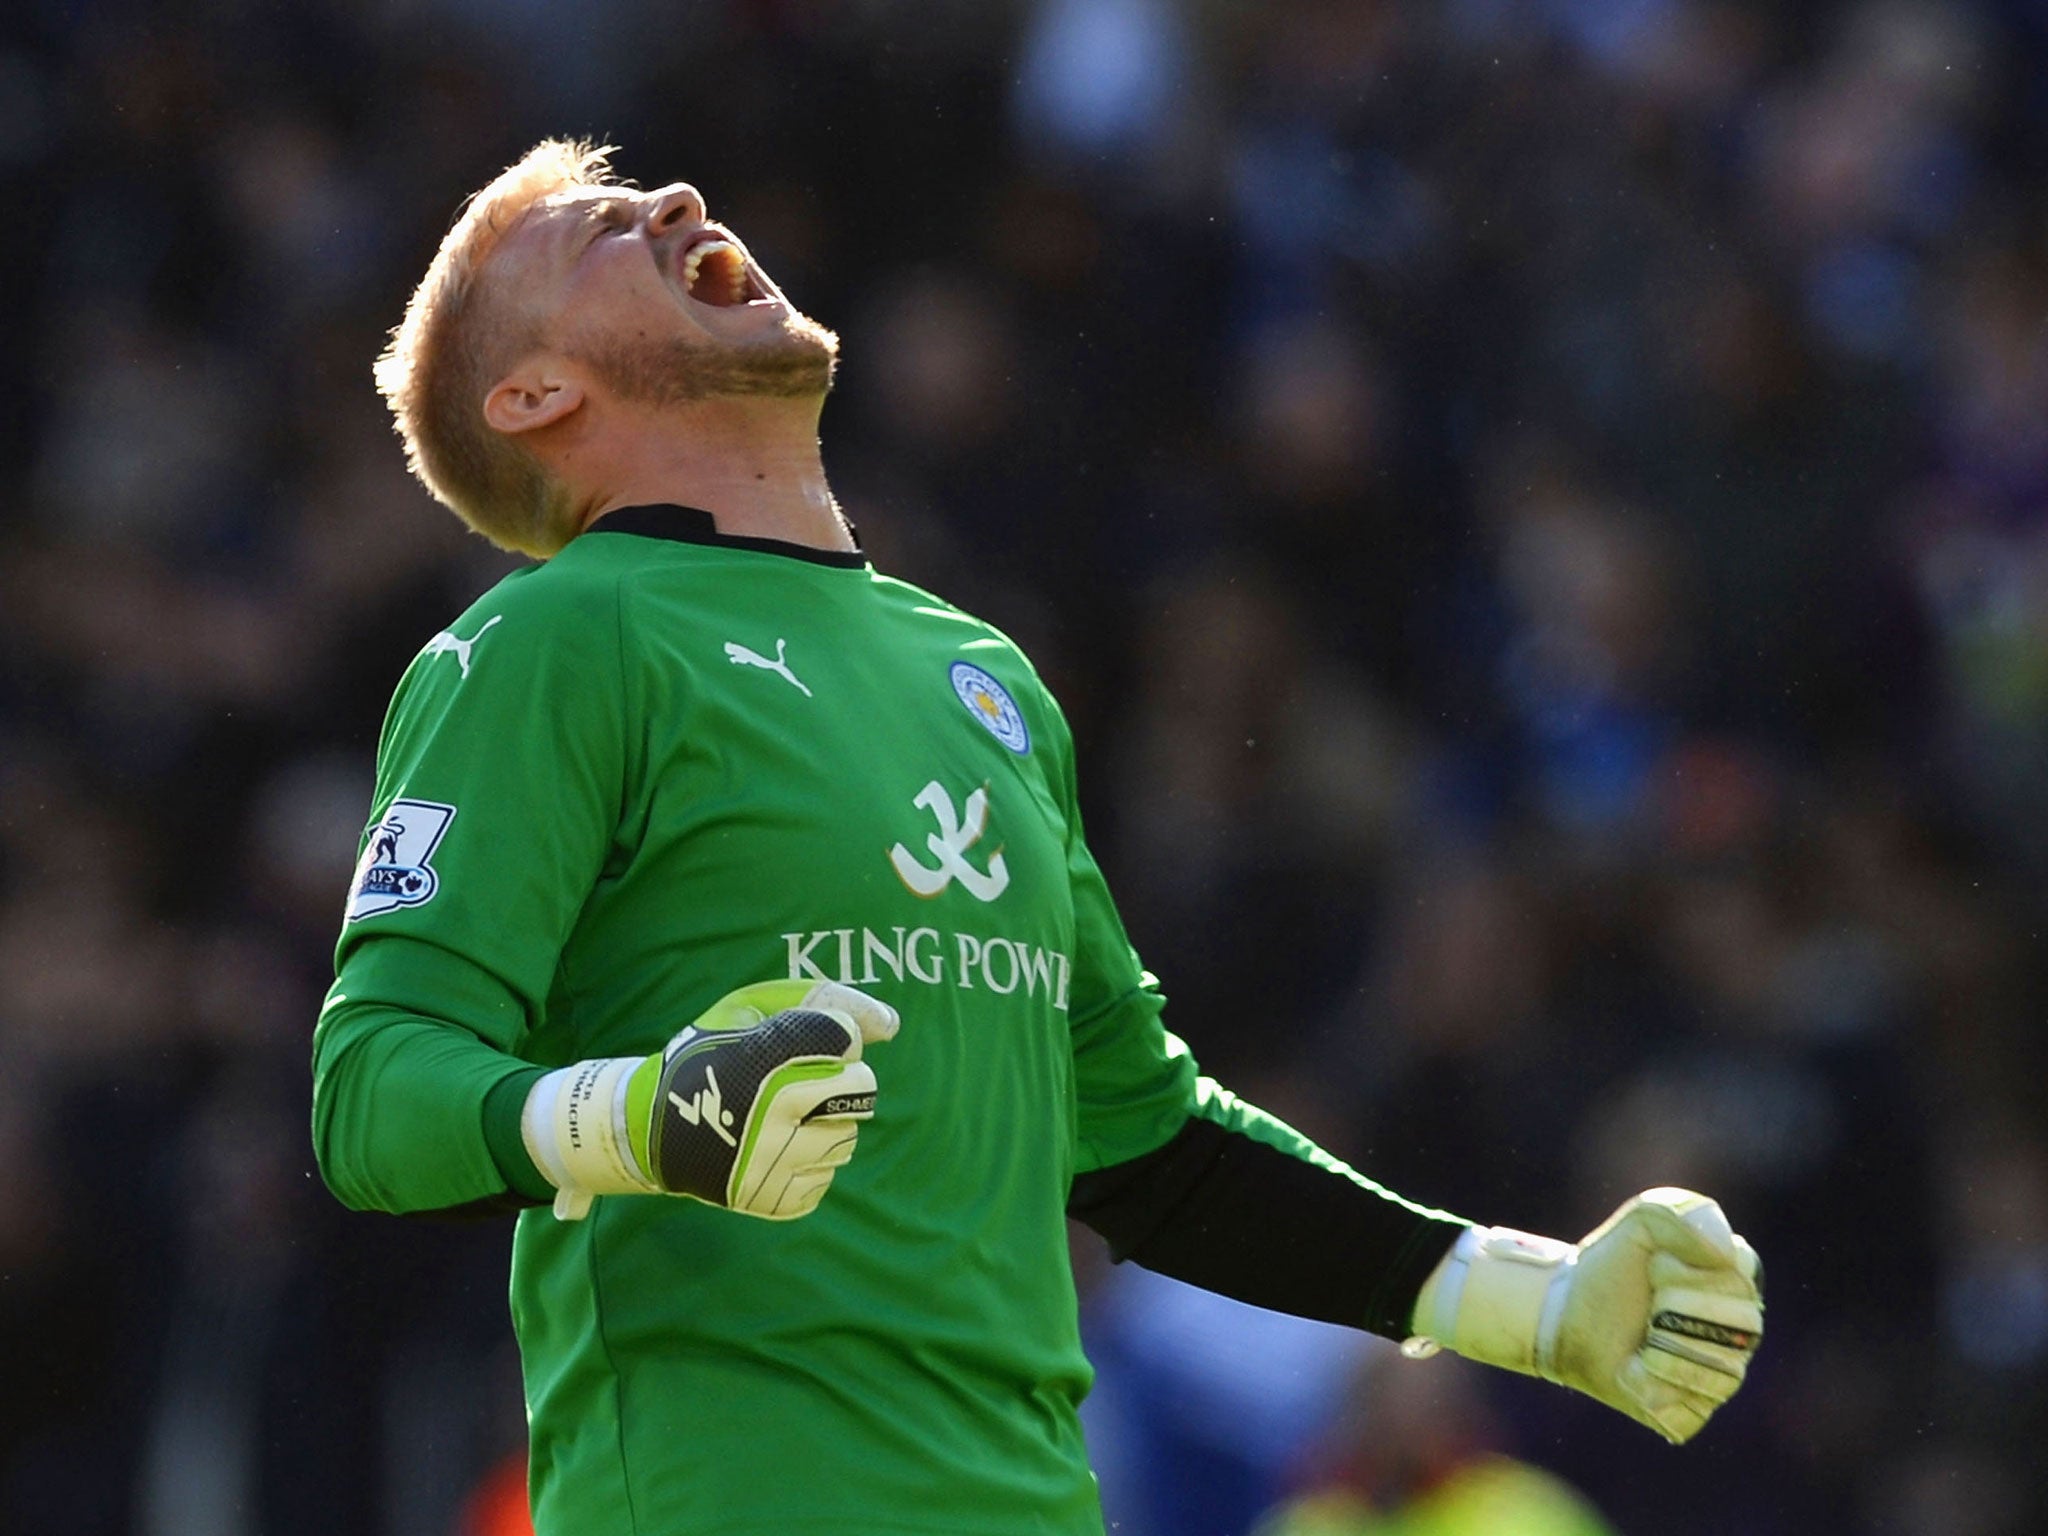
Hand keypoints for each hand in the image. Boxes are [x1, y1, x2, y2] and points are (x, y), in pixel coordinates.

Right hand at [523, 980, 898, 1221]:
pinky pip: (827, 1177)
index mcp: (766, 1057)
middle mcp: (774, 1111)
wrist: (652, 1129)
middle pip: (861, 1088)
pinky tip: (774, 1149)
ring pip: (848, 1136)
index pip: (847, 1038)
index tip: (805, 1044)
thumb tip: (891, 1026)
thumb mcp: (751, 1010)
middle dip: (840, 1079)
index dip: (832, 1035)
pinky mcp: (774, 1199)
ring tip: (783, 1117)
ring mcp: (775, 1161)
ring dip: (825, 1124)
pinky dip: (809, 1163)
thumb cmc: (711, 1057)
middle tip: (805, 1082)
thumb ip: (824, 1002)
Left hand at [1409, 1188, 1762, 1443]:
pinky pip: (1691, 1407)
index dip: (1691, 1272)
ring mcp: (1718, 1375)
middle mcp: (1738, 1333)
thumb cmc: (1609, 1266)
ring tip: (1639, 1339)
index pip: (1743, 1278)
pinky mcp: (1689, 1411)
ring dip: (1667, 1348)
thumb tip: (1723, 1251)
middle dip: (1679, 1308)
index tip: (1655, 1266)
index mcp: (1736, 1283)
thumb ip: (1683, 1212)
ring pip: (1723, 1372)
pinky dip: (1653, 1386)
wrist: (1564, 1312)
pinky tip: (1632, 1371)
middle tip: (1646, 1304)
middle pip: (1742, 1326)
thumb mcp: (1642, 1220)